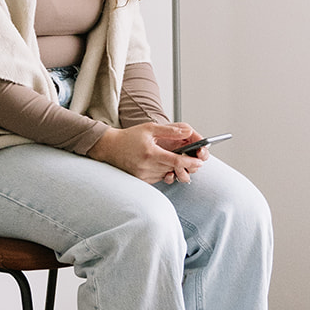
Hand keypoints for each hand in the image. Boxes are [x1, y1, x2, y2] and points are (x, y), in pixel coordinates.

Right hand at [89, 122, 204, 183]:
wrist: (109, 148)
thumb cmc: (129, 137)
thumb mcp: (150, 128)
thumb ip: (170, 130)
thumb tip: (188, 131)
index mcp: (151, 153)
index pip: (176, 161)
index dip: (190, 162)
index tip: (200, 162)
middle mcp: (147, 167)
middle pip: (174, 169)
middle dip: (185, 165)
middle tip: (193, 160)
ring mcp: (143, 175)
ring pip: (167, 175)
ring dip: (174, 168)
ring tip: (175, 160)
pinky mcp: (141, 180)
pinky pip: (158, 178)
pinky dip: (164, 172)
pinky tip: (161, 163)